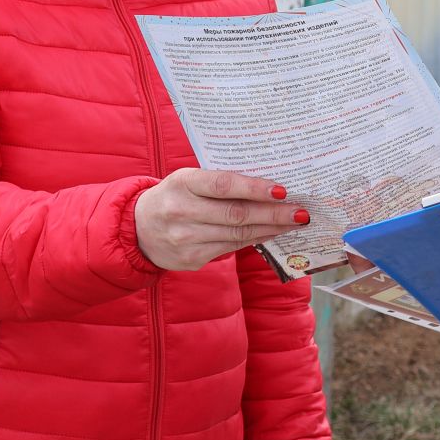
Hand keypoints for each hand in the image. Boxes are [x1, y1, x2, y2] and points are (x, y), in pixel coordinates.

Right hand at [134, 170, 306, 270]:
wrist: (138, 229)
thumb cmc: (175, 196)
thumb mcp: (188, 180)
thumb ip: (220, 182)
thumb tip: (269, 186)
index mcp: (182, 183)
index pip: (223, 185)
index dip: (254, 188)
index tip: (282, 190)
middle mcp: (182, 212)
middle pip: (236, 214)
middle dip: (273, 213)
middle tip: (301, 211)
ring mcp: (185, 239)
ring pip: (238, 234)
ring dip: (271, 228)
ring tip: (295, 222)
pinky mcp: (192, 259)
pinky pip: (231, 248)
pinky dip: (255, 239)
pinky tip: (272, 233)